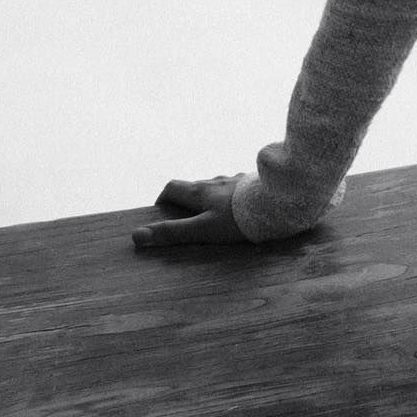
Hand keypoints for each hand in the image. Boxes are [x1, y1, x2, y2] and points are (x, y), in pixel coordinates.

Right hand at [131, 176, 248, 248]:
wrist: (279, 202)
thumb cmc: (239, 218)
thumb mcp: (203, 229)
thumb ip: (173, 233)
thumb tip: (137, 236)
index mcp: (202, 191)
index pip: (173, 187)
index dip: (163, 198)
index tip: (161, 211)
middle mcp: (218, 181)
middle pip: (196, 186)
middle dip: (188, 199)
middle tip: (188, 217)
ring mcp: (238, 180)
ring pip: (219, 186)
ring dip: (213, 197)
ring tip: (217, 214)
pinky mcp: (256, 184)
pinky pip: (240, 188)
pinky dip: (235, 197)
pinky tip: (244, 207)